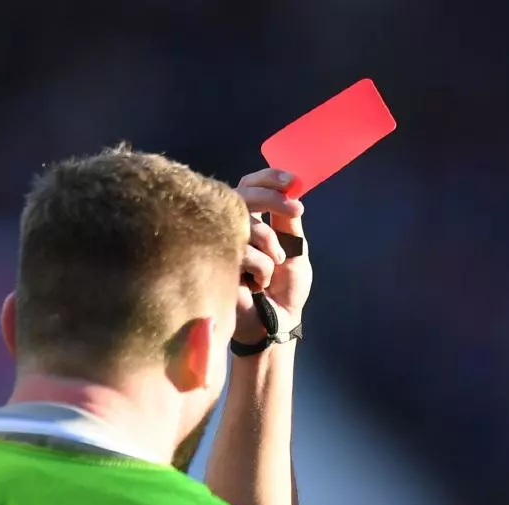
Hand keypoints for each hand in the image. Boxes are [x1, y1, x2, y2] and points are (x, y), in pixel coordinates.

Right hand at [234, 169, 312, 342]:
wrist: (275, 324)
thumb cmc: (285, 290)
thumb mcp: (294, 250)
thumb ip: (288, 223)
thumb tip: (289, 190)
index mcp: (252, 221)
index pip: (250, 186)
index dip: (267, 178)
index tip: (291, 181)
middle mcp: (232, 227)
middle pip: (242, 193)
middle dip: (271, 197)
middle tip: (295, 209)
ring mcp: (220, 243)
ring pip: (244, 221)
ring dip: (269, 241)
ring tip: (276, 264)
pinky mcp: (213, 262)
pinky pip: (241, 250)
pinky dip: (260, 266)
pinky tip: (257, 284)